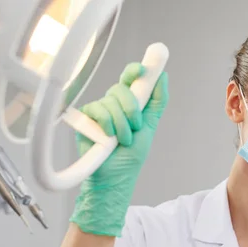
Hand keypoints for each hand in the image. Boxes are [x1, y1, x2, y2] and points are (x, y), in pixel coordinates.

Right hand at [70, 63, 168, 235]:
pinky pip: (97, 110)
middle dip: (132, 109)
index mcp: (129, 103)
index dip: (135, 70)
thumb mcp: (150, 127)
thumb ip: (157, 102)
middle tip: (136, 127)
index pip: (130, 78)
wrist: (115, 176)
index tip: (142, 70)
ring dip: (122, 124)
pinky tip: (106, 138)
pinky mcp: (85, 118)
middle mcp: (113, 103)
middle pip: (121, 88)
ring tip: (122, 141)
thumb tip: (162, 76)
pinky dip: (107, 125)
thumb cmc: (131, 155)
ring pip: (110, 101)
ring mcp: (98, 110)